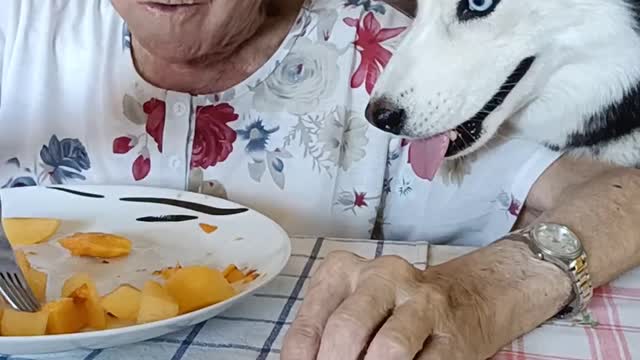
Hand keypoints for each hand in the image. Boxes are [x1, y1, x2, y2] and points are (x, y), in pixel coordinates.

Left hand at [281, 250, 501, 359]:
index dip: (301, 359)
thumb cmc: (390, 307)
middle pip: (347, 328)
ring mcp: (421, 301)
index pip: (310, 323)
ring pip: (389, 347)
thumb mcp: (349, 307)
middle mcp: (382, 276)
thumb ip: (324, 333)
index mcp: (344, 270)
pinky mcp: (451, 332)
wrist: (463, 296)